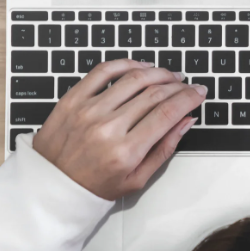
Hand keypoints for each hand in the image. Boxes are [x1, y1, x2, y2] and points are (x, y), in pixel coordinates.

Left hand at [29, 59, 206, 199]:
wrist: (51, 186)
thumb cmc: (93, 186)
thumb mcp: (137, 180)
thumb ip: (164, 149)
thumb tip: (185, 121)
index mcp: (125, 152)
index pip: (167, 114)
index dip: (188, 99)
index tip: (198, 93)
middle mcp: (107, 128)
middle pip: (154, 94)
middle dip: (178, 86)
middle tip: (187, 85)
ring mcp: (88, 110)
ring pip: (133, 78)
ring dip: (157, 72)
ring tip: (168, 75)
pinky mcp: (73, 99)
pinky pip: (103, 71)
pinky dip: (125, 64)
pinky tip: (140, 67)